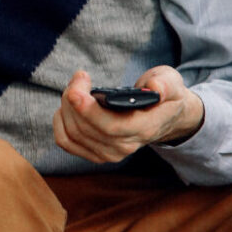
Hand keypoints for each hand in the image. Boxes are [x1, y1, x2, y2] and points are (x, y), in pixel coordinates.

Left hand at [53, 67, 204, 163]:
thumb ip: (165, 84)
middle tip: (80, 77)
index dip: (88, 109)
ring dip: (66, 106)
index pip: (111, 127)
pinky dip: (60, 122)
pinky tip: (67, 107)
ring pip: (73, 133)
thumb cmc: (164, 95)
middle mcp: (125, 146)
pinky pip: (66, 141)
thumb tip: (154, 86)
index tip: (78, 84)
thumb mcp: (171, 82)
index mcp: (144, 128)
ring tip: (76, 87)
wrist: (164, 116)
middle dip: (74, 98)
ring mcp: (109, 153)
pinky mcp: (95, 153)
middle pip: (86, 127)